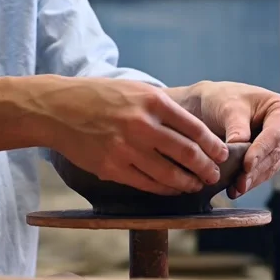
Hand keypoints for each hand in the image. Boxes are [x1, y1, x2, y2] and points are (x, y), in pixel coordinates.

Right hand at [43, 76, 228, 194]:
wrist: (57, 109)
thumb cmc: (98, 97)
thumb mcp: (135, 90)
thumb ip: (162, 107)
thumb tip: (192, 130)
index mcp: (152, 102)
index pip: (195, 129)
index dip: (214, 146)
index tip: (222, 154)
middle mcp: (141, 125)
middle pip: (187, 154)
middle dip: (206, 168)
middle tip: (215, 175)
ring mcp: (126, 149)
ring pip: (169, 174)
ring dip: (188, 183)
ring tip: (196, 185)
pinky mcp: (112, 167)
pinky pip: (146, 183)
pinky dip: (164, 189)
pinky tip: (172, 189)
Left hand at [189, 81, 279, 196]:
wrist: (214, 107)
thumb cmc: (225, 100)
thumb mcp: (229, 108)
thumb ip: (236, 126)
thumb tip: (239, 145)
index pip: (275, 134)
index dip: (261, 151)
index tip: (246, 165)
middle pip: (276, 153)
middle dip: (256, 170)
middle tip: (239, 183)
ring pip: (271, 167)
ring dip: (253, 180)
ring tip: (236, 189)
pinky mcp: (272, 158)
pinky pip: (264, 173)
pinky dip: (250, 182)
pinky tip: (237, 189)